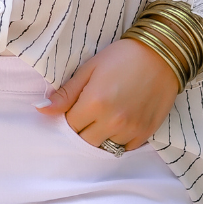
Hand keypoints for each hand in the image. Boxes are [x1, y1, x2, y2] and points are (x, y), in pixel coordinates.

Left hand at [39, 38, 181, 150]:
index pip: (70, 126)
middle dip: (83, 130)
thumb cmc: (122, 57)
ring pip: (105, 148)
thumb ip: (65, 93)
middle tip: (90, 113)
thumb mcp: (89, 69)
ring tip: (105, 118)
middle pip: (85, 141)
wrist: (162, 54)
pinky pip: (125, 149)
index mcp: (94, 103)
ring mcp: (131, 129)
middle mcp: (112, 120)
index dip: (70, 117)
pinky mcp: (146, 132)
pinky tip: (119, 124)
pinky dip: (119, 141)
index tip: (77, 106)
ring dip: (100, 137)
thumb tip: (40, 110)